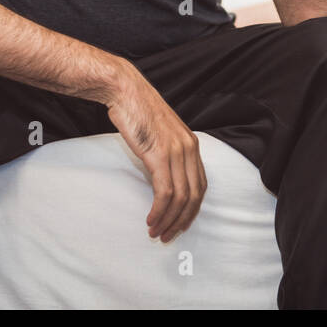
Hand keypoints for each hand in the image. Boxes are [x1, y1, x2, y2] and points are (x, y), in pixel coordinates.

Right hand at [104, 66, 206, 242]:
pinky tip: (150, 219)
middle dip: (182, 220)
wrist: (125, 90)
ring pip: (181, 197)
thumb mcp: (160, 134)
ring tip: (156, 231)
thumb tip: (162, 178)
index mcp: (191, 144)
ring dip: (169, 219)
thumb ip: (167, 154)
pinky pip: (165, 192)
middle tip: (169, 235)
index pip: (201, 185)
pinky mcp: (160, 155)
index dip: (192, 209)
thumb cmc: (138, 111)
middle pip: (195, 195)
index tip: (180, 223)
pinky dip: (159, 210)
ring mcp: (176, 151)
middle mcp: (189, 148)